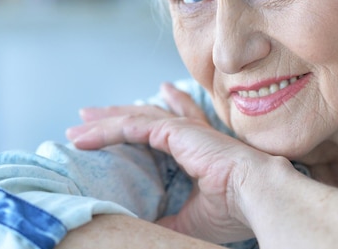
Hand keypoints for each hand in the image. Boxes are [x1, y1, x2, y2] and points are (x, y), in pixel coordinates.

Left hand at [66, 83, 265, 243]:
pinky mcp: (174, 131)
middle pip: (145, 116)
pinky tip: (85, 137)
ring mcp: (182, 130)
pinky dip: (107, 130)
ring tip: (81, 120)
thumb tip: (145, 231)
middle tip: (90, 115)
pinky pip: (132, 128)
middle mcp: (190, 133)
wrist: (256, 195)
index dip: (155, 113)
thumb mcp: (191, 219)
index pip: (171, 124)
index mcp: (199, 148)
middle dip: (118, 114)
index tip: (139, 106)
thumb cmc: (235, 207)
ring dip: (105, 120)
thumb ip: (167, 221)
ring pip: (134, 119)